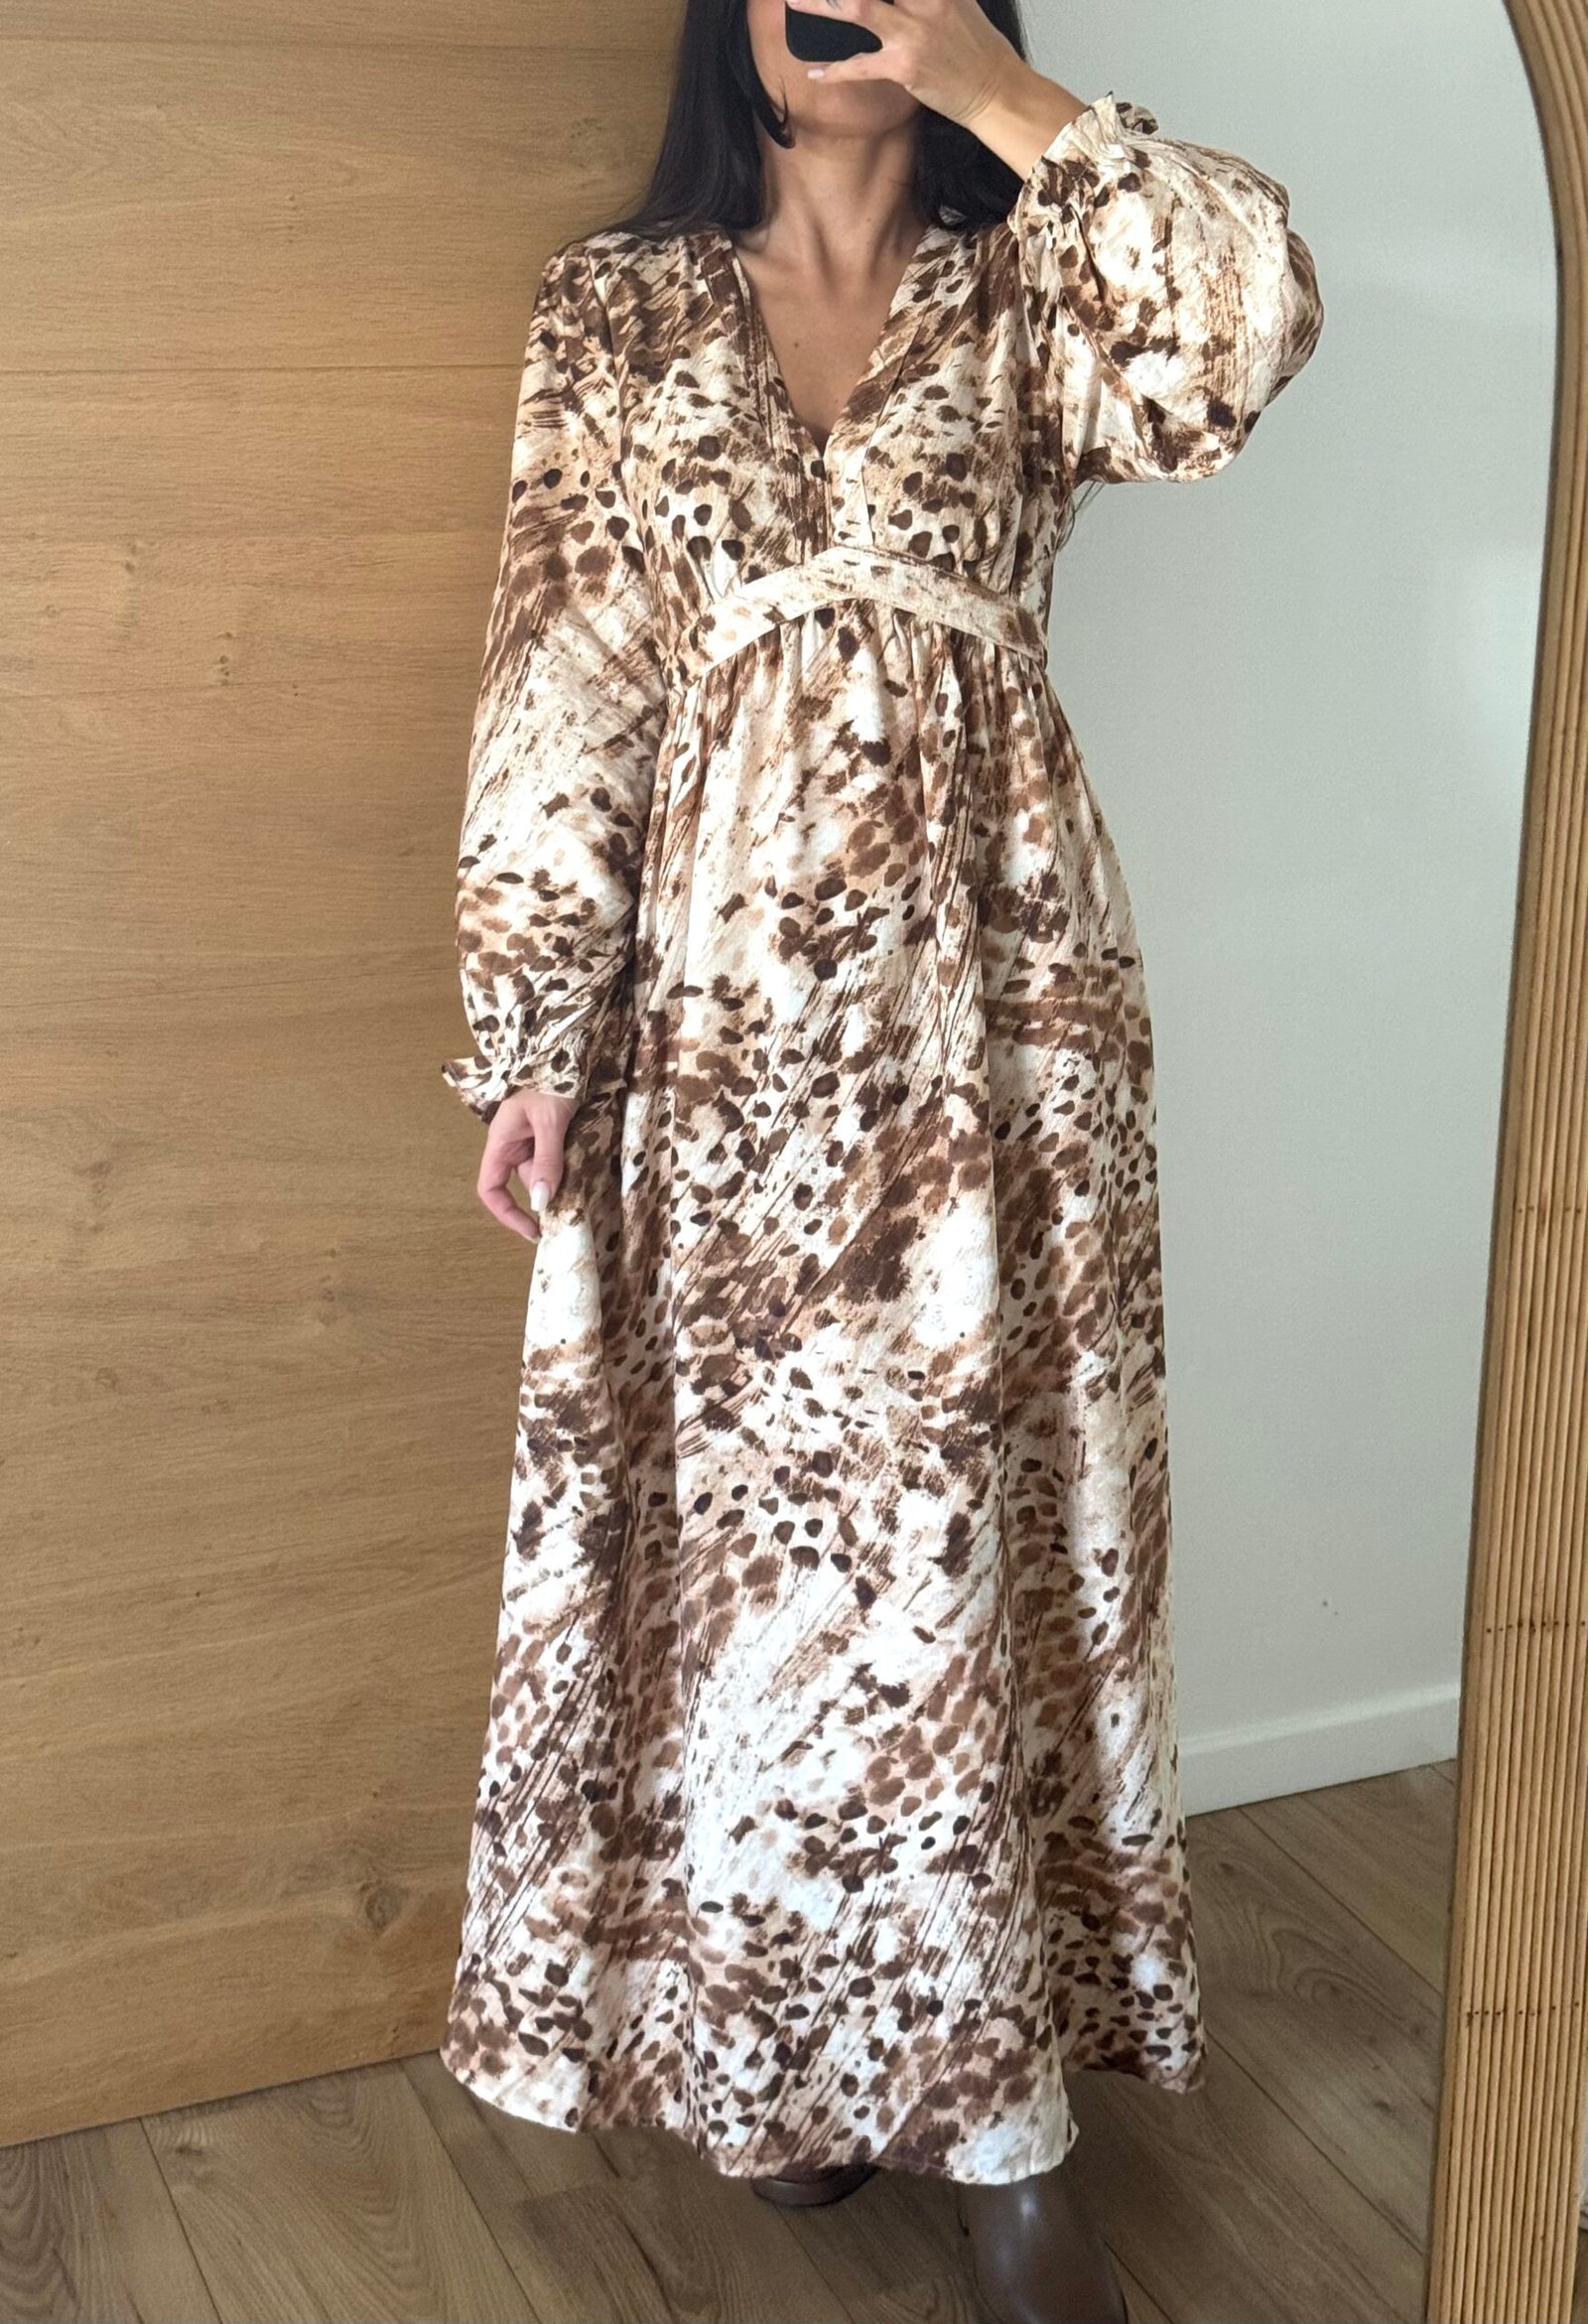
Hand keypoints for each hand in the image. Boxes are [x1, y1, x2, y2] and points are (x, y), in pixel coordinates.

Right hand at [475, 1087, 575, 1241]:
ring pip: (547, 1174)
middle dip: (548, 1200)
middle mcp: (514, 1145)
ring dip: (565, 1184)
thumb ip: (547, 1161)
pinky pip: (558, 1161)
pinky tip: (589, 1173)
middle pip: (527, 1184)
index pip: (490, 1189)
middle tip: (574, 1215)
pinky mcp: (552, 1135)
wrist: (568, 1049)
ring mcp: (533, 1140)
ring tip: (588, 1191)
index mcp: (501, 1142)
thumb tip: (541, 1203)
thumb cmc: (552, 1079)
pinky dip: (572, 1170)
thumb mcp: (550, 1121)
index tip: (533, 1230)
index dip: (506, 1214)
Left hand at [786, 0, 1086, 175]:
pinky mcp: (905, 68)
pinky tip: (815, 72)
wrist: (996, 90)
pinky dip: (834, 70)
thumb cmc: (976, 47)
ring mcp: (912, 34)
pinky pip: (860, 66)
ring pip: (856, 8)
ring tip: (794, 2)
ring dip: (820, 5)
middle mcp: (924, 2)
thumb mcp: (957, 2)